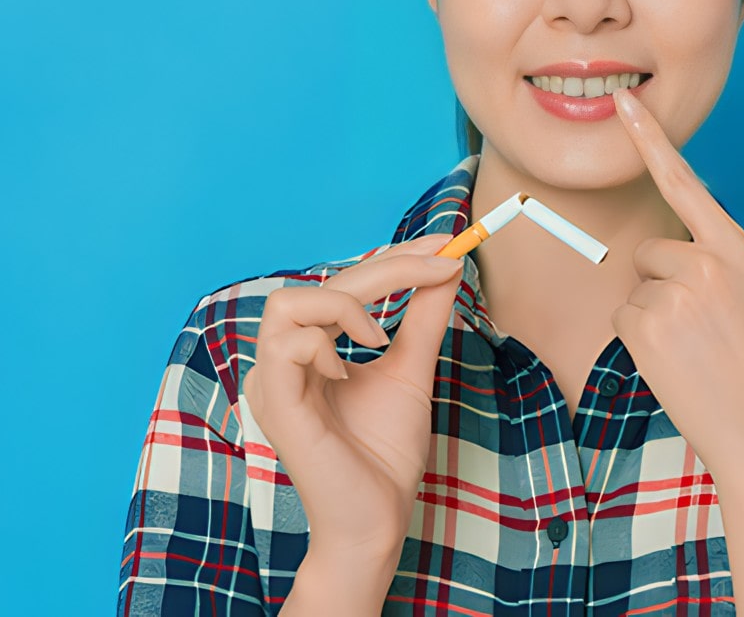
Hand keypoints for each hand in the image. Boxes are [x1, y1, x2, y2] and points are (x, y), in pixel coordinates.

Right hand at [242, 234, 463, 559]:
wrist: (377, 519)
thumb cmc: (385, 454)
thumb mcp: (412, 371)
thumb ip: (423, 319)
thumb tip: (447, 268)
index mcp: (309, 351)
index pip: (341, 283)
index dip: (391, 257)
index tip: (443, 245)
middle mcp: (283, 361)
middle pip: (320, 283)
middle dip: (386, 267)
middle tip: (440, 264)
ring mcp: (273, 382)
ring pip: (287, 302)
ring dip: (345, 305)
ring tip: (379, 337)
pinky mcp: (277, 406)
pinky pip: (285, 345)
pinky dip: (324, 343)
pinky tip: (349, 370)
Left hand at [610, 89, 743, 473]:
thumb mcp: (743, 292)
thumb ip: (708, 259)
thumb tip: (659, 250)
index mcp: (735, 247)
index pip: (685, 182)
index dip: (651, 139)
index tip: (625, 102)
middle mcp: (708, 260)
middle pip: (649, 250)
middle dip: (660, 285)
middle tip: (697, 328)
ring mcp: (677, 291)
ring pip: (634, 286)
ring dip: (651, 316)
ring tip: (690, 347)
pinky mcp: (648, 323)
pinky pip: (623, 316)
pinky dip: (638, 340)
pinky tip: (673, 360)